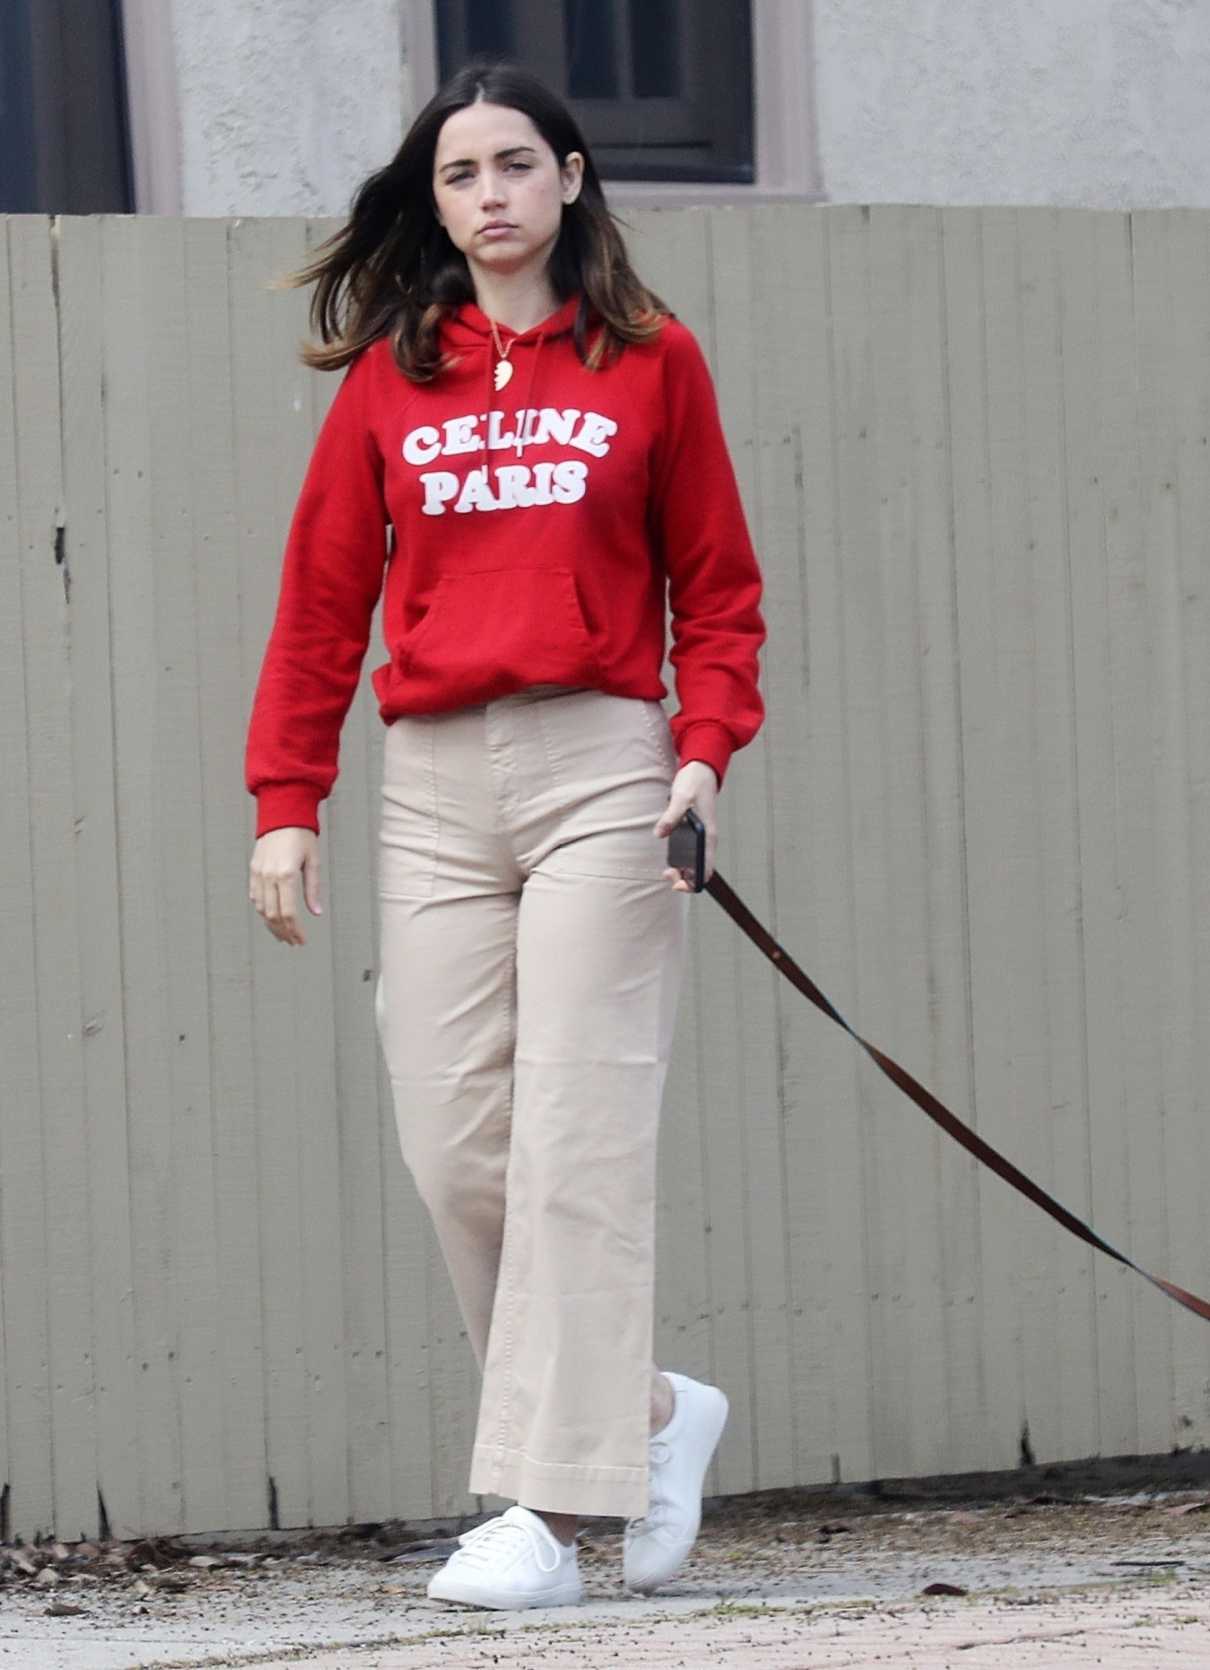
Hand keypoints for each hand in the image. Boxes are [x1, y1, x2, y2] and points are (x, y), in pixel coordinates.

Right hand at [249, 826, 321, 945]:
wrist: (282, 815)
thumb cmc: (302, 836)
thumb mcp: (313, 862)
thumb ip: (313, 889)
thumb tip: (316, 912)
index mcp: (286, 874)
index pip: (289, 912)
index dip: (295, 930)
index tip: (301, 940)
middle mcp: (269, 876)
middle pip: (273, 915)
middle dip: (284, 932)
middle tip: (293, 942)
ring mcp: (258, 873)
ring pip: (261, 909)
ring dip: (272, 925)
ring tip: (283, 934)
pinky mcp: (253, 870)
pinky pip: (255, 897)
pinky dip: (262, 910)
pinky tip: (271, 917)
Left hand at [652, 760, 718, 890]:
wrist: (700, 770)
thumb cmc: (694, 783)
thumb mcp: (681, 797)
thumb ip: (671, 817)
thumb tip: (660, 834)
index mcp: (708, 835)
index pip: (706, 869)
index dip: (693, 881)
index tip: (677, 882)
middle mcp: (707, 840)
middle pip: (701, 871)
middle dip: (685, 879)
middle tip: (667, 874)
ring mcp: (702, 837)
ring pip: (696, 864)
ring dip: (683, 871)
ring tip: (667, 870)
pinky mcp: (695, 833)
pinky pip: (691, 855)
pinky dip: (681, 861)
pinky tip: (670, 860)